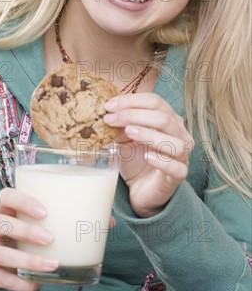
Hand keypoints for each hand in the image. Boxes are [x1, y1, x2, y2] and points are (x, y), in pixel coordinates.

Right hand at [0, 188, 58, 290]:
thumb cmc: (26, 241)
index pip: (6, 196)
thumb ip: (68, 223)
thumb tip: (107, 221)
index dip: (23, 201)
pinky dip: (18, 282)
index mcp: (5, 210)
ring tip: (51, 265)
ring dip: (25, 260)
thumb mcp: (39, 228)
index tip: (44, 211)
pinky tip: (36, 284)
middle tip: (50, 239)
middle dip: (25, 231)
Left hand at [104, 93, 193, 217]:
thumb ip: (121, 125)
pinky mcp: (178, 176)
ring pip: (174, 142)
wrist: (140, 189)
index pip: (154, 101)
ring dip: (150, 135)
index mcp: (169, 119)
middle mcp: (180, 134)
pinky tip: (147, 157)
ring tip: (128, 132)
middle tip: (110, 119)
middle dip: (134, 115)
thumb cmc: (136, 159)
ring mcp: (182, 156)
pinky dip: (162, 161)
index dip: (131, 101)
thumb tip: (109, 113)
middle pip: (163, 118)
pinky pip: (177, 168)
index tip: (109, 106)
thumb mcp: (125, 138)